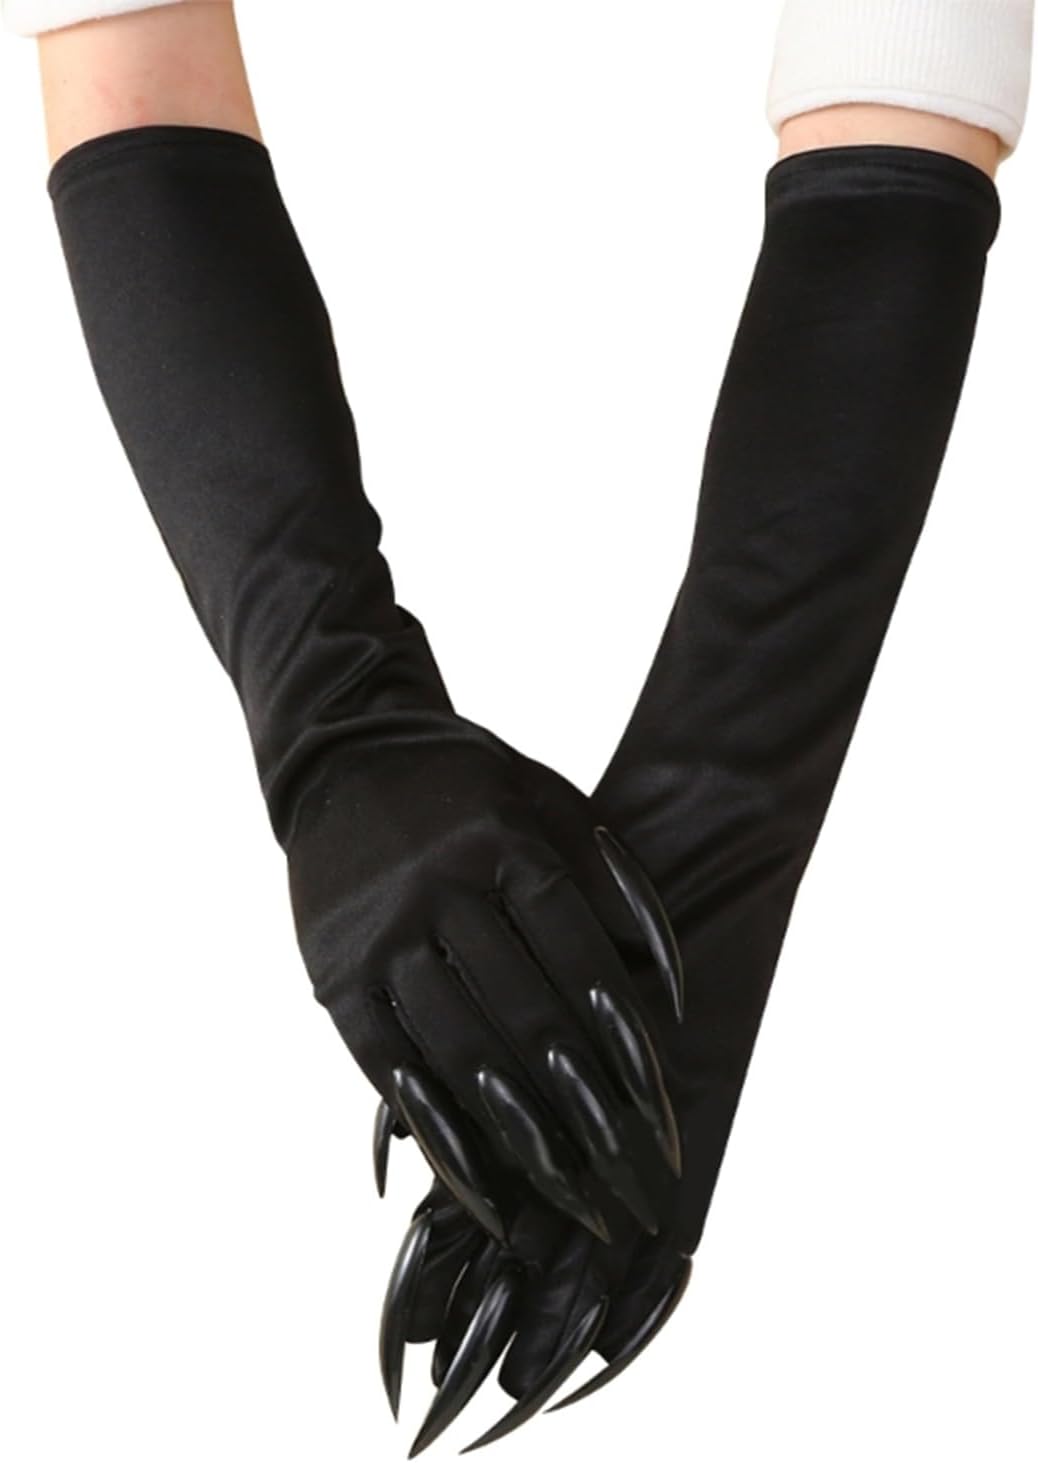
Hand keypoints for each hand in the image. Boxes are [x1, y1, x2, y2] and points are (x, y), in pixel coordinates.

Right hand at [286, 709, 683, 1248]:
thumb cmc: (470, 787)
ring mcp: (381, 936)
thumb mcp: (548, 800)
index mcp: (504, 842)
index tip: (658, 1107)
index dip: (621, 1037)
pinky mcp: (335, 976)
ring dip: (521, 1136)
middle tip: (631, 1180)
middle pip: (526, 1016)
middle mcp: (440, 889)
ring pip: (461, 1050)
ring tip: (572, 1199)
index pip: (578, 957)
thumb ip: (610, 878)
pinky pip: (389, 1067)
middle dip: (585, 1107)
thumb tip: (663, 978)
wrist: (345, 757)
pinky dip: (438, 1134)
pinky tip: (482, 1187)